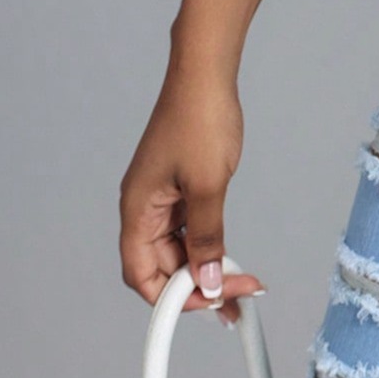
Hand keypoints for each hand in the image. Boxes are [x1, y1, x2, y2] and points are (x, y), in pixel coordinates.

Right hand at [119, 66, 264, 325]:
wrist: (206, 73)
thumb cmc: (200, 119)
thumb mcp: (208, 186)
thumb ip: (206, 237)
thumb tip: (208, 279)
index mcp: (138, 210)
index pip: (142, 276)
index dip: (172, 299)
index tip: (210, 304)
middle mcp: (143, 206)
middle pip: (160, 266)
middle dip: (197, 284)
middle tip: (237, 295)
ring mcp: (160, 195)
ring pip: (176, 248)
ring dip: (205, 265)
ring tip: (240, 280)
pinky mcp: (177, 184)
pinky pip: (186, 226)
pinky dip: (206, 242)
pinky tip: (228, 251)